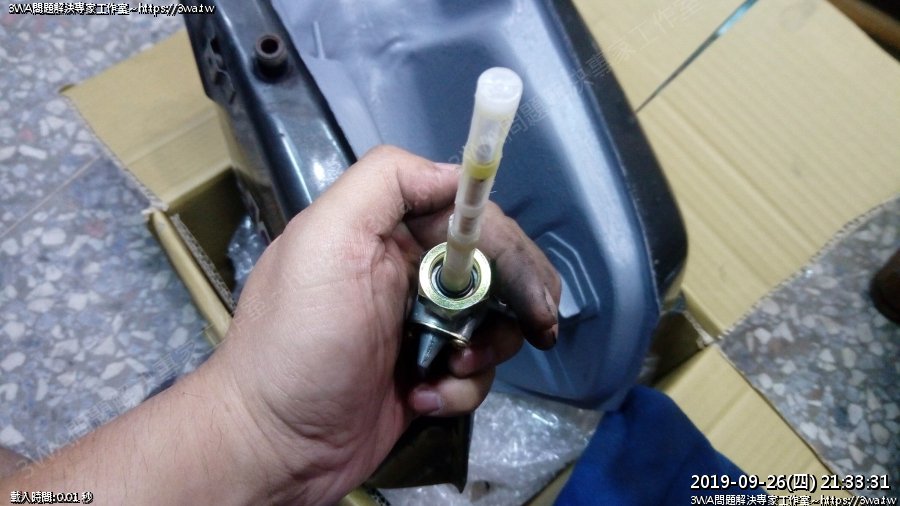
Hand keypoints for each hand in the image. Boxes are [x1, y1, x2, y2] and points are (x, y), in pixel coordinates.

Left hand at [204, 146, 559, 502]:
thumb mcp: (323, 242)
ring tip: (453, 369)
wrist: (272, 447)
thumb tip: (457, 173)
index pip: (467, 218)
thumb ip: (384, 184)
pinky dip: (462, 388)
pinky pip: (472, 372)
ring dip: (488, 349)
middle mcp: (405, 273)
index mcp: (383, 233)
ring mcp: (418, 327)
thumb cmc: (295, 343)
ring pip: (491, 323)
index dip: (505, 246)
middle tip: (536, 328)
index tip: (530, 286)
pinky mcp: (426, 375)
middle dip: (516, 299)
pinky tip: (425, 399)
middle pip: (491, 269)